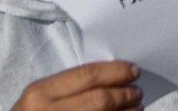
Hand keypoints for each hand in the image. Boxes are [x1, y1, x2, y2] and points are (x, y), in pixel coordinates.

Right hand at [12, 61, 141, 110]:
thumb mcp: (40, 100)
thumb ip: (68, 87)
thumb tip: (112, 77)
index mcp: (40, 93)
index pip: (87, 75)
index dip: (115, 71)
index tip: (133, 70)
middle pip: (99, 99)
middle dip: (124, 94)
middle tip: (137, 92)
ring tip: (137, 108)